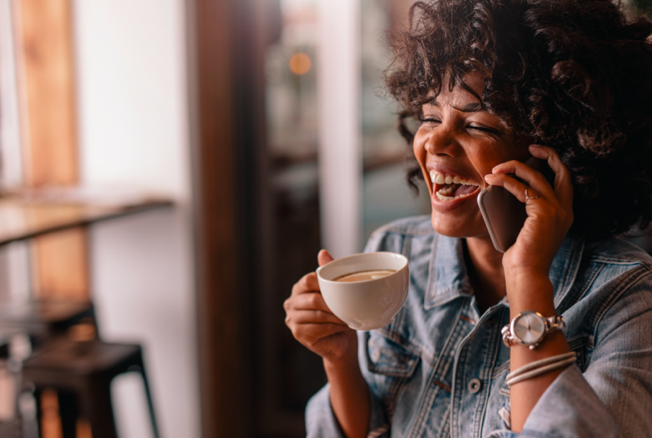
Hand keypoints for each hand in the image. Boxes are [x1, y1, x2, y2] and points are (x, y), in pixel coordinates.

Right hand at [284, 250, 357, 362]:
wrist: (340, 342)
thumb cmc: (337, 314)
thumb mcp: (335, 291)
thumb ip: (328, 272)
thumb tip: (322, 252)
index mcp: (298, 289)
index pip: (308, 280)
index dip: (325, 284)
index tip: (342, 289)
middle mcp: (291, 303)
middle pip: (313, 299)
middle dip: (333, 304)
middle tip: (349, 306)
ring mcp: (292, 319)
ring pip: (317, 314)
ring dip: (336, 316)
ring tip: (348, 316)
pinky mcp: (298, 334)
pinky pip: (319, 328)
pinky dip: (334, 327)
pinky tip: (342, 326)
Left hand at [484, 145, 573, 276]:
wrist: (526, 274)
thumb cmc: (521, 256)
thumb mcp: (525, 227)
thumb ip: (524, 210)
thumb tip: (501, 191)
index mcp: (563, 214)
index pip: (564, 180)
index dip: (554, 163)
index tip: (536, 154)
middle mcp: (565, 210)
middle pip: (562, 170)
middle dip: (547, 153)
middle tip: (529, 147)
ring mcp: (556, 210)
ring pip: (536, 175)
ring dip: (513, 167)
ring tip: (495, 169)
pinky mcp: (543, 212)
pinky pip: (521, 188)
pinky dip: (504, 180)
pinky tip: (492, 179)